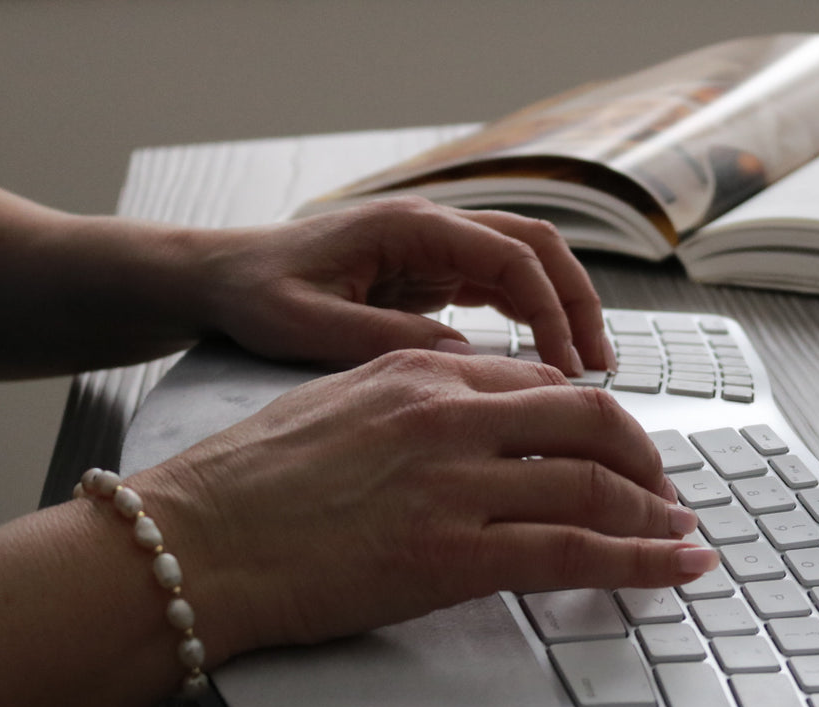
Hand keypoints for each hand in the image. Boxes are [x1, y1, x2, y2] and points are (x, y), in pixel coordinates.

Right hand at [132, 351, 715, 661]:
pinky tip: (681, 568)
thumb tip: (479, 421)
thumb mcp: (337, 404)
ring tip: (684, 535)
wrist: (193, 542)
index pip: (545, 384)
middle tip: (666, 492)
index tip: (618, 450)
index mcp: (421, 369)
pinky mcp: (454, 554)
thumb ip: (414, 402)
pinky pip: (578, 552)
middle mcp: (451, 413)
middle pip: (593, 419)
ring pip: (598, 485)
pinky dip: (645, 561)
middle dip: (645, 458)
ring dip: (657, 513)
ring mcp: (457, 482)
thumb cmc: (248, 483)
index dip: (598, 420)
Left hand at [196, 198, 615, 375]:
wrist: (219, 277)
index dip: (550, 311)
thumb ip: (383, 340)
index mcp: (410, 227)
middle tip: (599, 366)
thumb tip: (463, 364)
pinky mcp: (431, 272)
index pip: (510, 257)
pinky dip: (533, 317)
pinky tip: (545, 361)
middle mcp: (432, 226)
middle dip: (577, 302)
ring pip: (527, 264)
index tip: (566, 367)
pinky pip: (501, 285)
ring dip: (562, 308)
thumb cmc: (253, 293)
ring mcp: (435, 246)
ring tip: (585, 367)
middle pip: (538, 247)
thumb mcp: (307, 325)